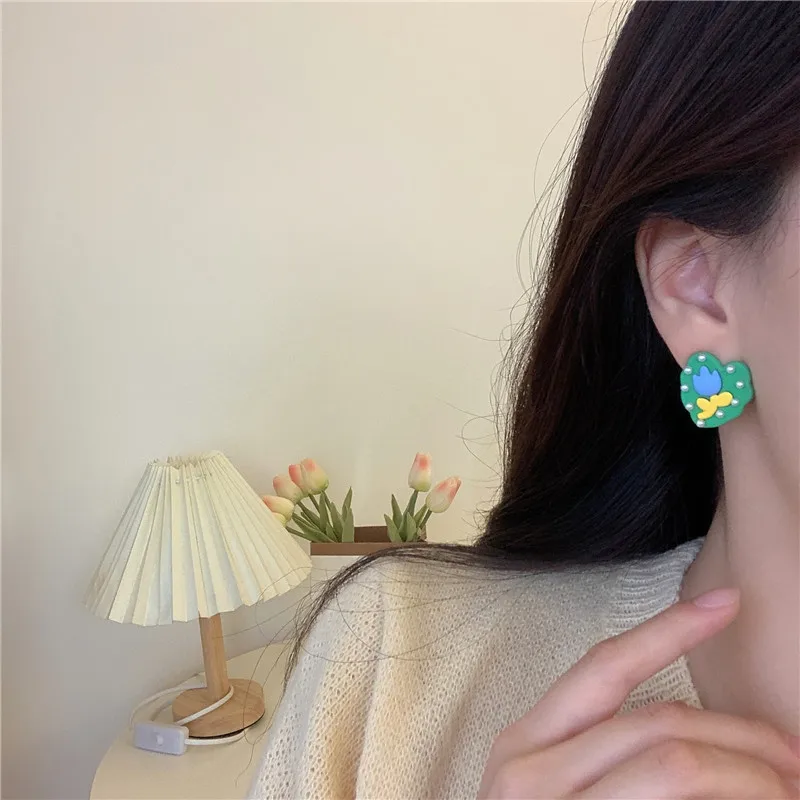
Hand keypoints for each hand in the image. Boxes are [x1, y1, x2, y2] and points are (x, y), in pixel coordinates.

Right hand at [478, 588, 799, 798]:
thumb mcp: (552, 788)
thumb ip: (608, 751)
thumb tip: (702, 735)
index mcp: (525, 741)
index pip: (606, 667)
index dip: (670, 629)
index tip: (729, 602)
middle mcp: (530, 771)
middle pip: (661, 724)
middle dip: (744, 736)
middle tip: (795, 758)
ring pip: (676, 764)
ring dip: (749, 776)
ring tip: (786, 791)